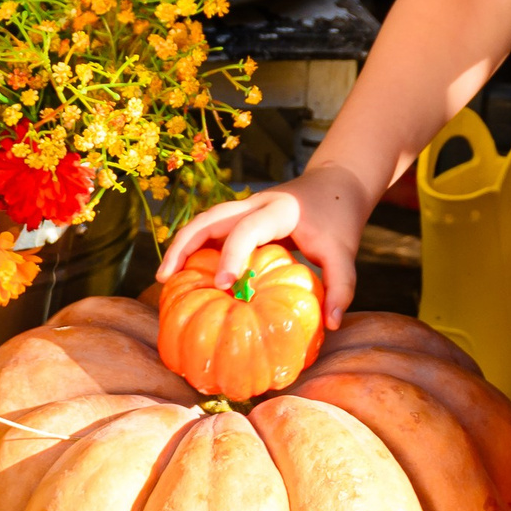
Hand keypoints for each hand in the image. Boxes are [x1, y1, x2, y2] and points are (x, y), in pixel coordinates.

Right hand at [161, 164, 366, 327]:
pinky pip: (213, 230)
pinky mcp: (243, 216)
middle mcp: (255, 203)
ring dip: (183, 246)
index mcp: (278, 209)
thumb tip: (331, 325)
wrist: (338, 185)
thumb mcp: (345, 252)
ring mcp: (246, 207)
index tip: (224, 286)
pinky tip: (188, 275)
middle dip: (184, 246)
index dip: (232, 256)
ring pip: (204, 221)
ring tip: (166, 278)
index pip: (246, 229)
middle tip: (166, 279)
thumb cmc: (340, 219)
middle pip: (209, 218)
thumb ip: (341, 287)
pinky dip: (196, 248)